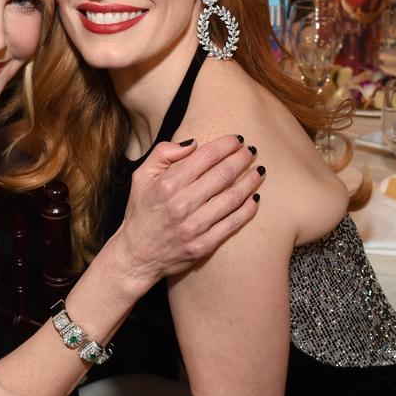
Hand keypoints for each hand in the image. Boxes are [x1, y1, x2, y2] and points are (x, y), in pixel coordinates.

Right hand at [109, 134, 263, 284]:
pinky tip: (255, 198)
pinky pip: (233, 224)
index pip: (206, 157)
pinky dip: (247, 209)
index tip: (236, 140)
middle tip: (251, 151)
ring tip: (259, 171)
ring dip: (250, 181)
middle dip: (241, 159)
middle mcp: (182, 204)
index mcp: (167, 185)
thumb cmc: (141, 212)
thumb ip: (163, 153)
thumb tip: (193, 143)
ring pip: (232, 198)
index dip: (225, 145)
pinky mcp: (203, 245)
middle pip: (223, 174)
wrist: (137, 255)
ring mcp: (194, 227)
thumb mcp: (141, 177)